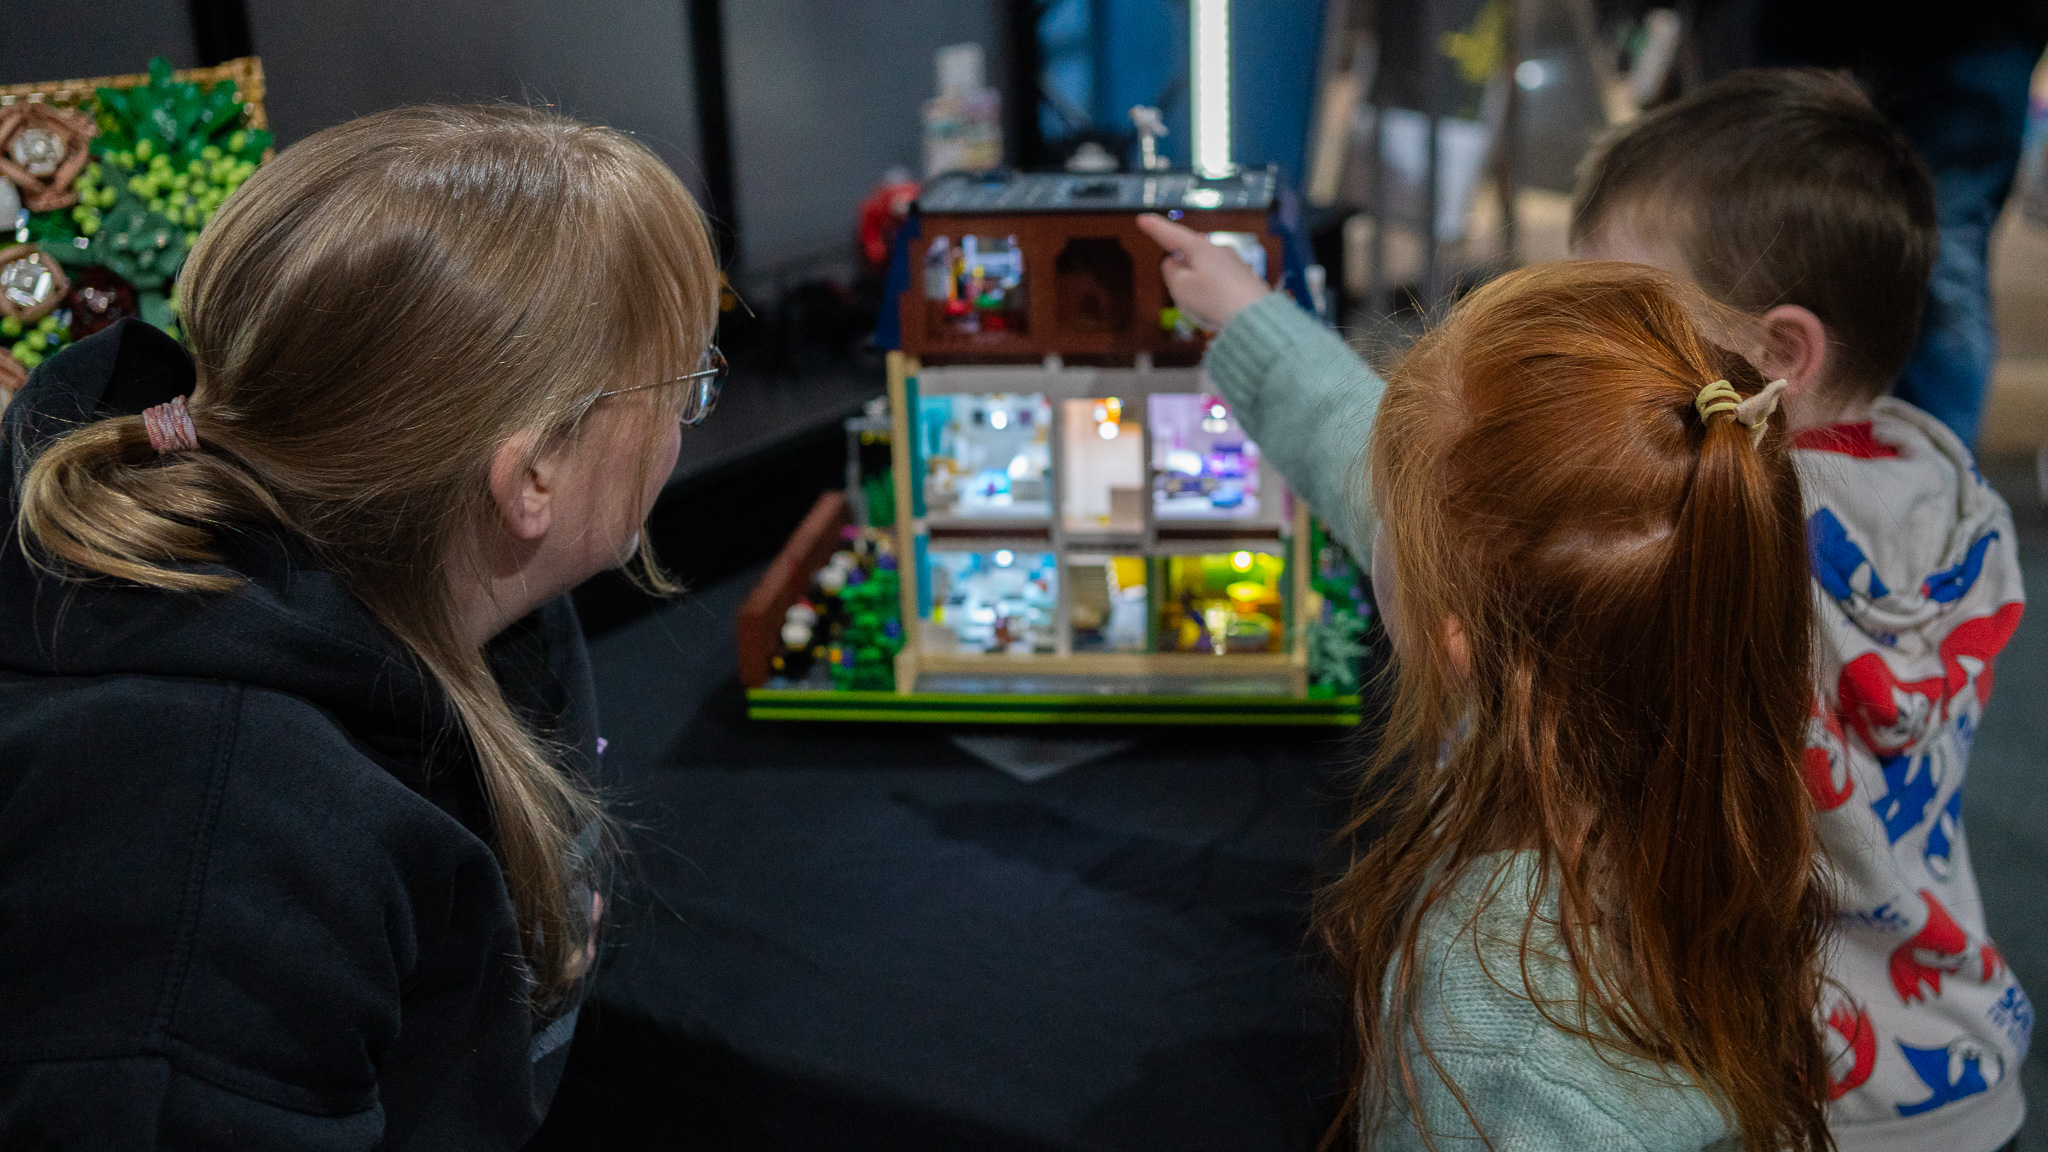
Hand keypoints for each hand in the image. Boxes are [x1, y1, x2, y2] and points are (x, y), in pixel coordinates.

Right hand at [1136, 213, 1271, 331]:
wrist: (1255, 317)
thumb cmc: (1215, 301)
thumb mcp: (1180, 288)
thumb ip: (1171, 272)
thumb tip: (1173, 262)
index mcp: (1199, 248)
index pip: (1171, 234)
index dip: (1155, 227)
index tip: (1142, 219)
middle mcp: (1218, 249)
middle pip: (1189, 257)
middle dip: (1182, 276)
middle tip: (1185, 299)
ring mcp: (1233, 262)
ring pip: (1203, 274)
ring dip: (1198, 292)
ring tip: (1204, 312)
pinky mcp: (1243, 278)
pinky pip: (1219, 286)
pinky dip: (1213, 298)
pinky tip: (1218, 313)